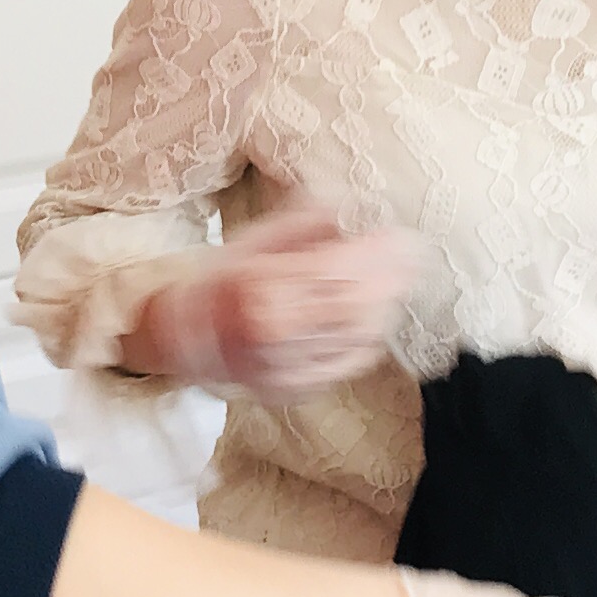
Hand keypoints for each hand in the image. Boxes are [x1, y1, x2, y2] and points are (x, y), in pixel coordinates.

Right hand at [126, 207, 418, 400]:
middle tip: (411, 259)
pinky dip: (369, 339)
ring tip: (395, 284)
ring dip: (386, 307)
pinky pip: (348, 364)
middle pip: (355, 306)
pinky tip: (373, 318)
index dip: (377, 252)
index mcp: (260, 287)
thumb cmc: (223, 280)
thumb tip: (354, 208)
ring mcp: (284, 365)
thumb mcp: (256, 239)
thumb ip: (305, 222)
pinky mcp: (293, 388)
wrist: (185, 336)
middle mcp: (273, 331)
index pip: (336, 269)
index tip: (401, 235)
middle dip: (392, 279)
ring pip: (358, 337)